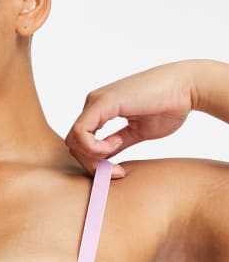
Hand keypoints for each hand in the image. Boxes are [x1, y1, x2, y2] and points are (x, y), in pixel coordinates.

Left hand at [64, 61, 195, 177]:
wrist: (188, 88)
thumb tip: (104, 158)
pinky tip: (114, 146)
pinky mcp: (102, 102)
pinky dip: (94, 148)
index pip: (81, 142)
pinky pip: (81, 133)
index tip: (118, 172)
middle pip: (74, 143)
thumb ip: (118, 143)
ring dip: (93, 159)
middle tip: (116, 173)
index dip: (94, 163)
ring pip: (74, 140)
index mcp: (101, 110)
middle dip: (91, 165)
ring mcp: (95, 102)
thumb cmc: (169, 106)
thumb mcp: (137, 131)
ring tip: (116, 161)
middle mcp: (94, 104)